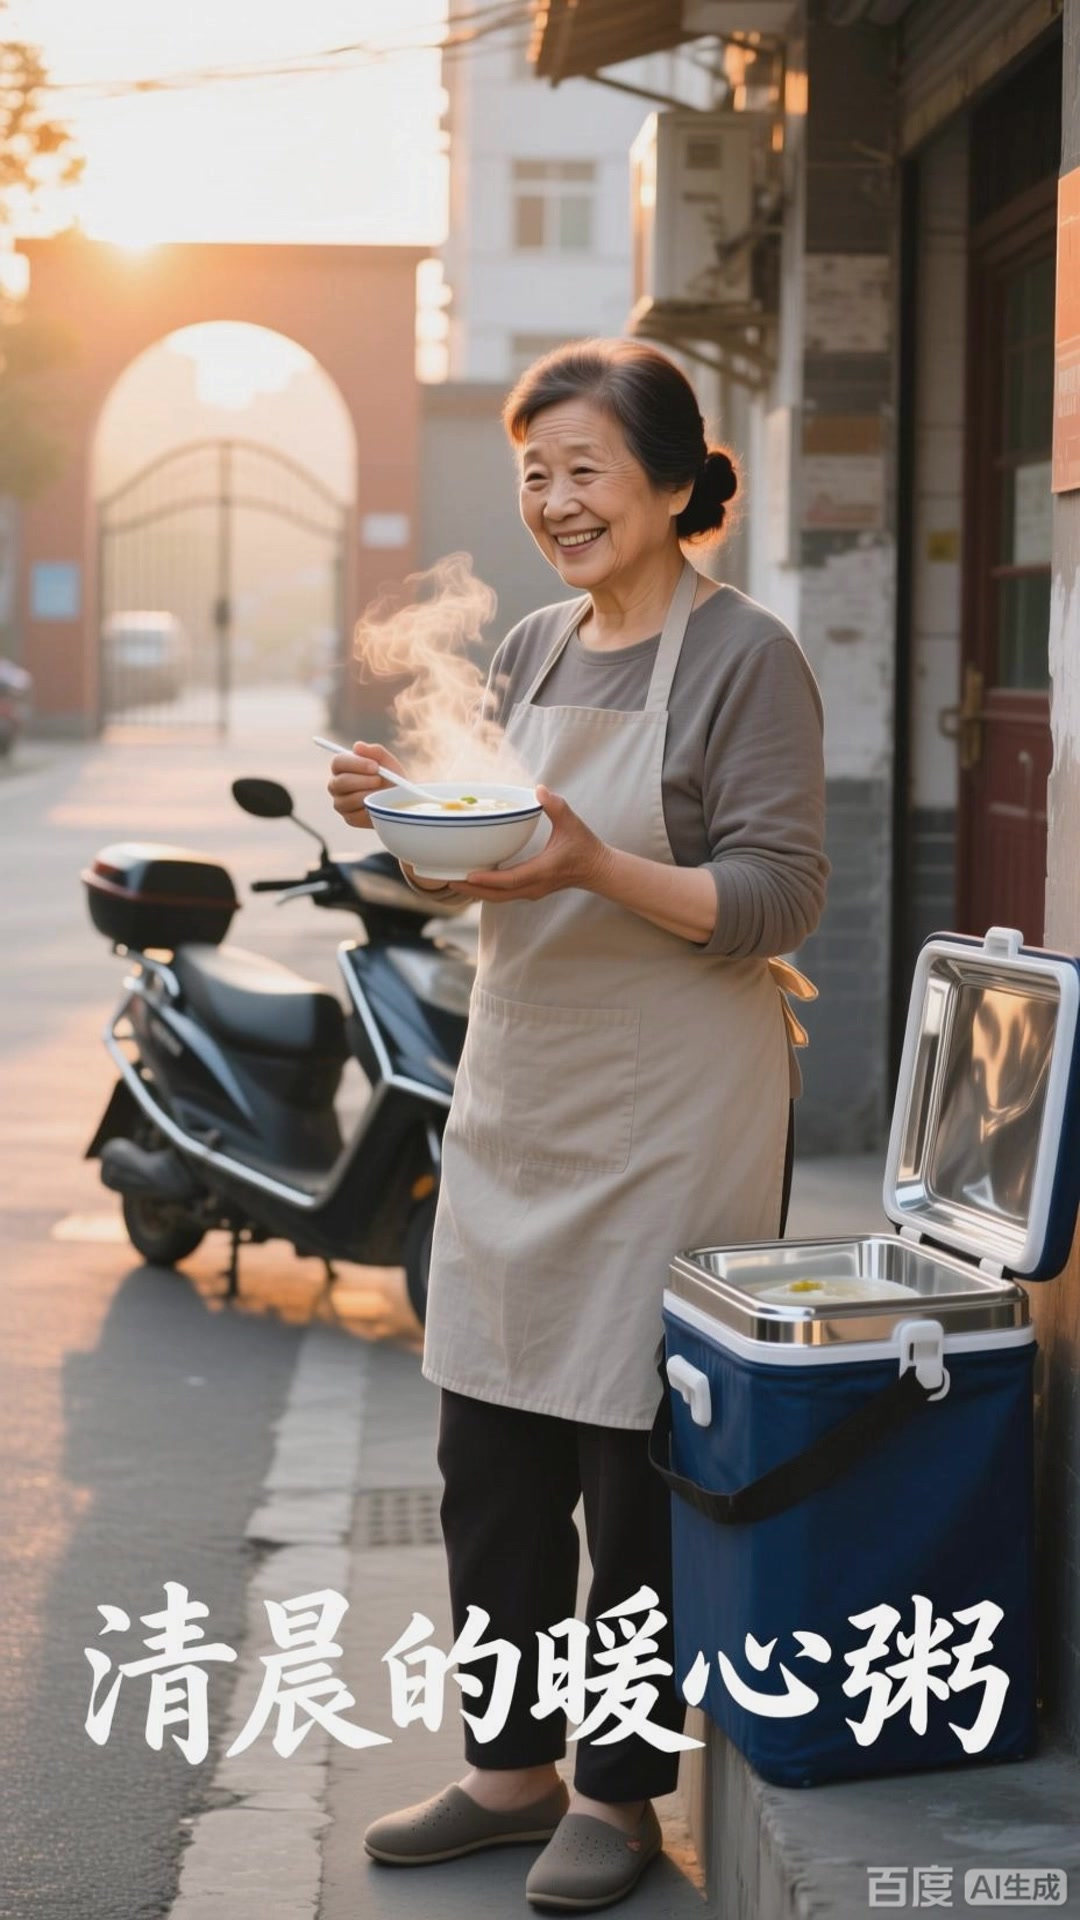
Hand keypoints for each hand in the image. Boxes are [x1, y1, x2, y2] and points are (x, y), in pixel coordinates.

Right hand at [327, 740, 405, 829]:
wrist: (402, 801)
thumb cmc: (391, 778)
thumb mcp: (388, 763)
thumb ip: (375, 752)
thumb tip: (357, 746)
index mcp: (342, 767)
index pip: (338, 762)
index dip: (356, 764)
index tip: (375, 766)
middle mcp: (336, 785)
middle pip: (340, 782)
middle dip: (363, 781)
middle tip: (379, 780)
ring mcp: (340, 803)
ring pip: (347, 800)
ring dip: (368, 796)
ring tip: (382, 793)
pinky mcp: (349, 818)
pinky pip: (356, 815)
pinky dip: (370, 810)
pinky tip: (379, 805)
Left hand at [459, 786, 612, 901]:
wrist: (598, 870)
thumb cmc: (585, 847)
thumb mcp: (572, 823)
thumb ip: (556, 806)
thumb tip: (539, 790)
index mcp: (542, 871)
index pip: (510, 879)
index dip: (488, 879)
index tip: (467, 876)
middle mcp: (534, 886)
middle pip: (496, 895)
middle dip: (472, 890)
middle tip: (447, 881)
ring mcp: (531, 892)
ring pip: (498, 897)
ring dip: (477, 892)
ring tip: (454, 882)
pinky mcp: (530, 891)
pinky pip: (504, 894)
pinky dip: (487, 890)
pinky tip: (473, 881)